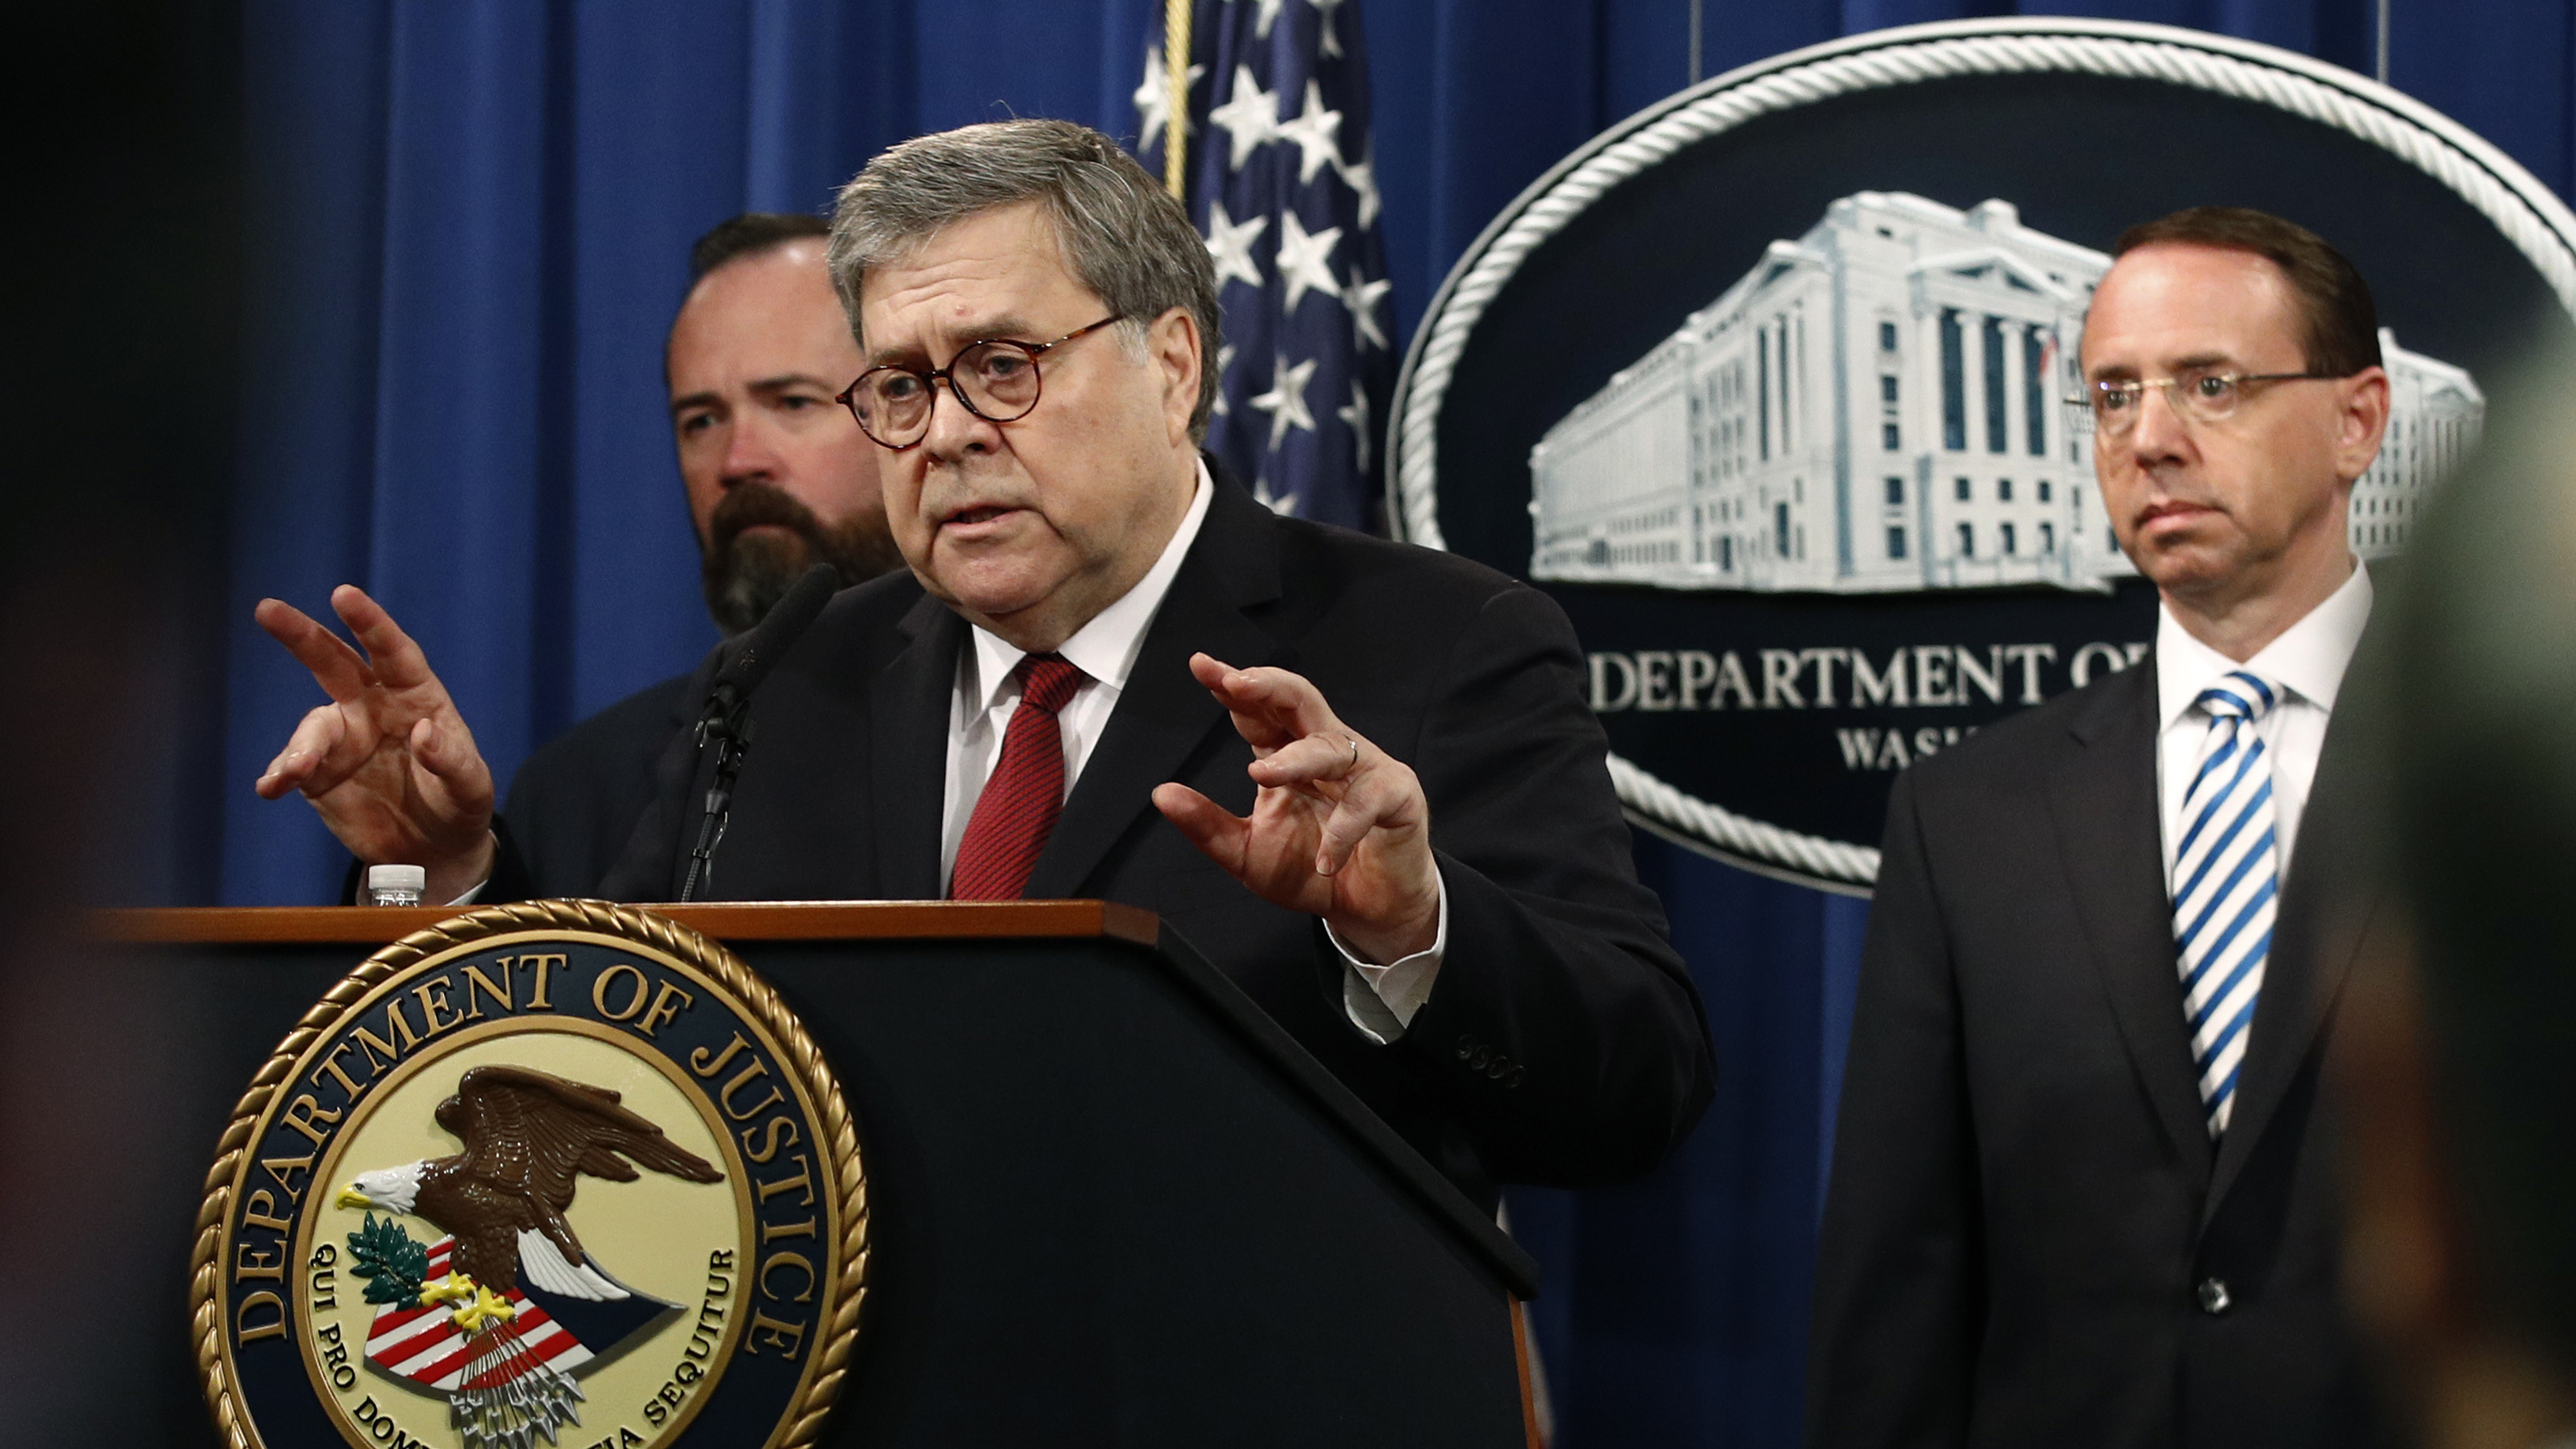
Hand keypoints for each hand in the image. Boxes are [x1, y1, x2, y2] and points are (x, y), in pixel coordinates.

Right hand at [252, 585, 494, 900]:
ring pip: (313, 727)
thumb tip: (424, 733)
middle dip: (302, 635)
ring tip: (297, 773)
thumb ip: (452, 761)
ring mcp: (342, 738)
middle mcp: (372, 707)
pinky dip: (280, 774)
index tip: (344, 594)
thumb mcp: (470, 788)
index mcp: (415, 695)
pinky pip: (293, 766)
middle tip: (267, 609)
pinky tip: (272, 787)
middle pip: (333, 662)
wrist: (432, 848)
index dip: (369, 623)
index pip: (392, 652)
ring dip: (302, 747)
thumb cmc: (459, 804)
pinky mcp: (319, 773)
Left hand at [1151, 653, 1438, 963]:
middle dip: (1268, 686)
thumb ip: (1207, 826)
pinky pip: (1367, 801)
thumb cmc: (1311, 871)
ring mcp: (1365, 769)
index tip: (1201, 665)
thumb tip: (1161, 793)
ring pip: (1330, 747)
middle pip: (1300, 700)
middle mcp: (1326, 751)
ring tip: (1261, 774)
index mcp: (1288, 754)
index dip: (1232, 686)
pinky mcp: (1398, 797)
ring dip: (1295, 758)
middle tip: (1236, 683)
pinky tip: (1323, 860)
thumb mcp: (1246, 853)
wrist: (1369, 911)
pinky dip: (1343, 830)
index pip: (1258, 710)